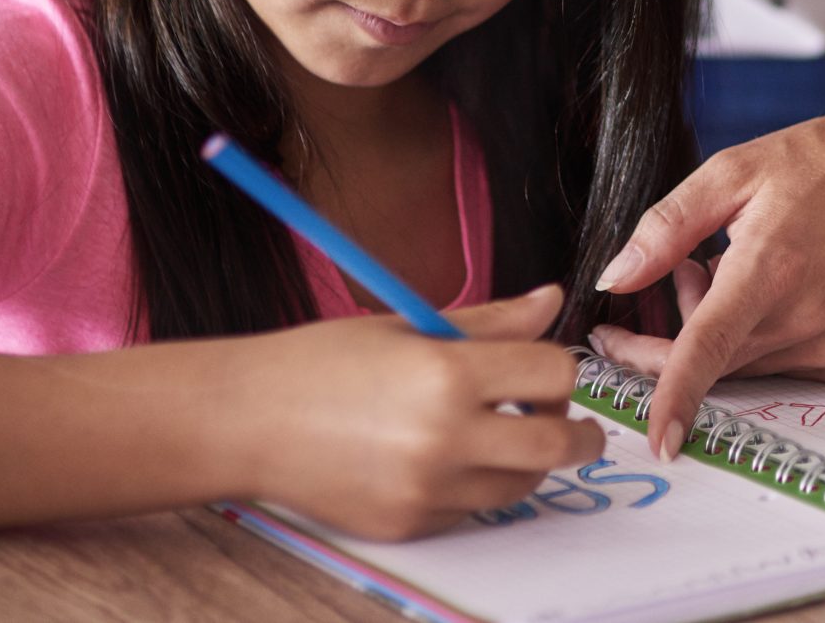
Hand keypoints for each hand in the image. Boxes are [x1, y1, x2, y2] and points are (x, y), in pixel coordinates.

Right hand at [233, 286, 603, 541]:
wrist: (248, 421)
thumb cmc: (323, 362)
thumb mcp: (409, 325)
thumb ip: (491, 321)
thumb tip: (552, 301)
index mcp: (448, 373)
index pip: (553, 373)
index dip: (560, 368)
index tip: (549, 370)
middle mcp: (444, 436)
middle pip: (555, 444)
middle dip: (577, 433)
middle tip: (572, 424)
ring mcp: (427, 489)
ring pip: (520, 484)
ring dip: (526, 460)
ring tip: (500, 433)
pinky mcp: (409, 524)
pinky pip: (472, 509)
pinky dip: (476, 486)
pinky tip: (446, 458)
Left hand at [583, 93, 824, 458]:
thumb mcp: (735, 171)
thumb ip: (667, 227)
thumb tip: (617, 277)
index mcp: (770, 267)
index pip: (709, 347)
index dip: (675, 395)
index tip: (657, 440)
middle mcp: (807, 317)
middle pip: (714, 363)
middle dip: (670, 334)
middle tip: (677, 274)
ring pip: (745, 366)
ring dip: (720, 332)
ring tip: (732, 265)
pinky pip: (782, 368)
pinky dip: (763, 339)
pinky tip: (776, 291)